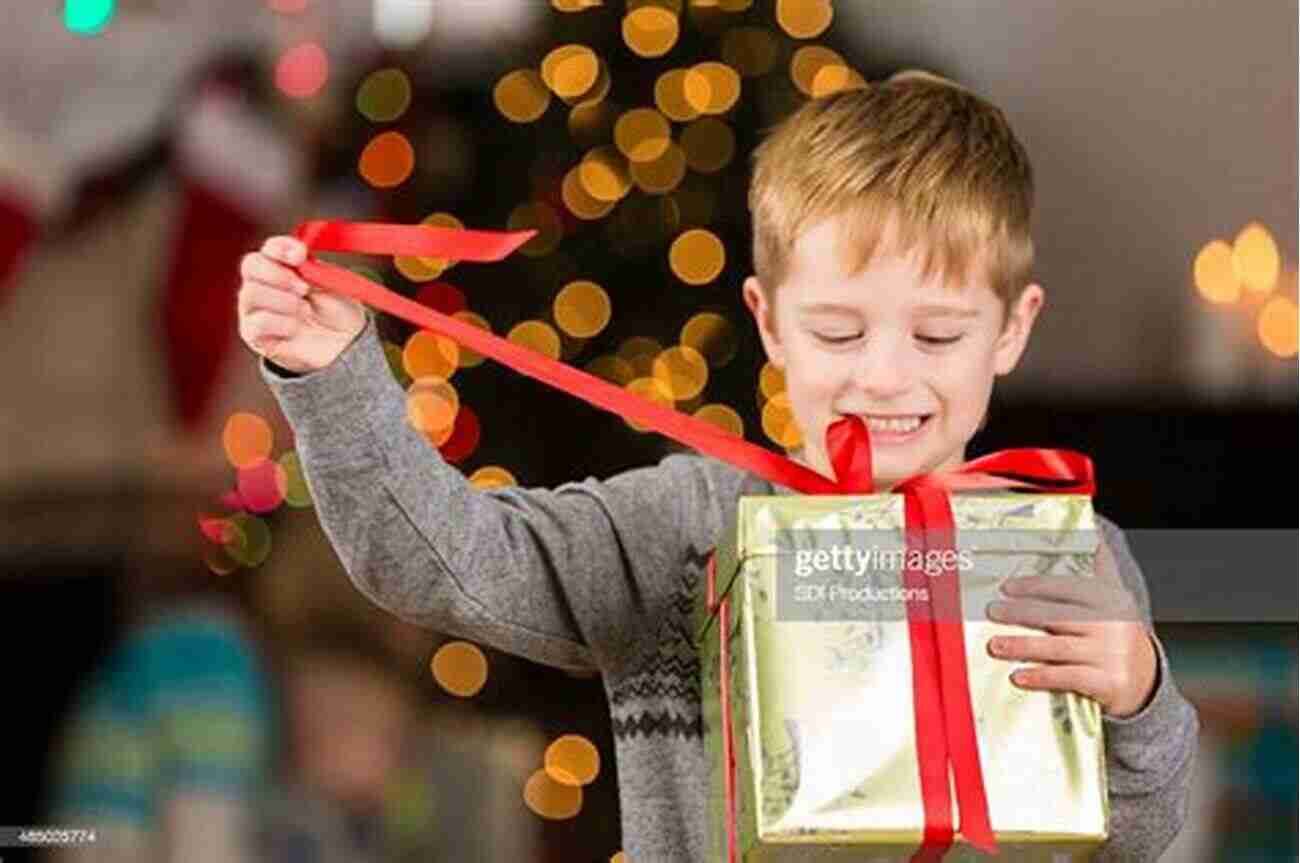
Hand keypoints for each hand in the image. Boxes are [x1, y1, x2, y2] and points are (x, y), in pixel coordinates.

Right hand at [237, 235, 366, 372]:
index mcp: (282, 265)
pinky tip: (295, 328)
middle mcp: (262, 282)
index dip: (281, 247)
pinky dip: (280, 323)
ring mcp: (254, 308)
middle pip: (250, 265)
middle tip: (303, 289)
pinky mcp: (253, 334)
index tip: (301, 255)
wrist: (344, 344)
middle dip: (278, 274)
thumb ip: (310, 269)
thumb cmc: (337, 311)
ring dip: (283, 301)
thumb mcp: (330, 284)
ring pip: (251, 293)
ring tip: (305, 311)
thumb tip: (298, 261)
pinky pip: (257, 322)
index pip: (270, 247)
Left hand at [984, 535, 1158, 718]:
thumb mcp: (1115, 597)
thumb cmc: (1118, 632)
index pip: (1067, 587)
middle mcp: (1111, 625)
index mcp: (1109, 599)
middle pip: (1056, 616)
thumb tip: (1091, 531)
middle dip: (1020, 614)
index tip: (1007, 587)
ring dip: (1022, 646)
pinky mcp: (1107, 682)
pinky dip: (1041, 677)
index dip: (1035, 586)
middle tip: (992, 611)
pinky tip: (1019, 675)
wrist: (1146, 676)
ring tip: (995, 645)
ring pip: (1057, 648)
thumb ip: (1100, 567)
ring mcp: (1110, 654)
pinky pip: (1067, 678)